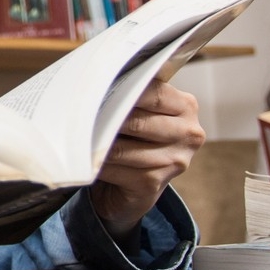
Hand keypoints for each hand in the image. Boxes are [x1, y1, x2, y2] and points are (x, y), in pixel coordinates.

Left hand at [90, 81, 204, 242]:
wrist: (138, 184)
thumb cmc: (137, 138)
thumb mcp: (144, 111)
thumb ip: (134, 96)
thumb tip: (102, 85)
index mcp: (186, 107)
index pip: (154, 94)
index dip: (125, 92)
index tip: (101, 89)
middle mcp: (187, 134)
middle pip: (138, 121)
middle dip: (108, 118)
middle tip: (83, 113)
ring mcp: (174, 161)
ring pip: (123, 148)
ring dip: (99, 143)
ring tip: (81, 136)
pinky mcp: (154, 183)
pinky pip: (116, 169)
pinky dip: (99, 163)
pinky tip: (89, 158)